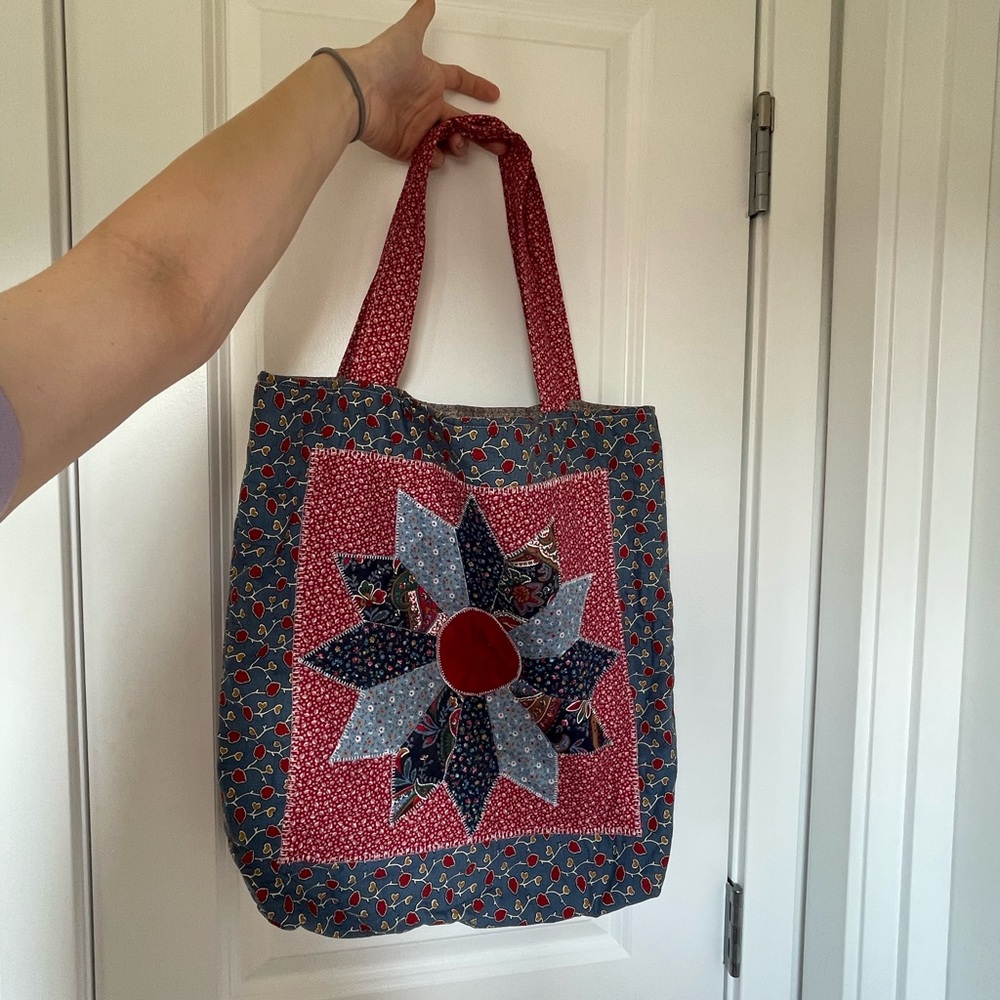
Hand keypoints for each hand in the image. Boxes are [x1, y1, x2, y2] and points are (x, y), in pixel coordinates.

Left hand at [342, 0, 504, 166]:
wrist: (360, 91)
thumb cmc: (384, 61)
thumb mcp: (406, 35)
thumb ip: (419, 18)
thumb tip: (428, 0)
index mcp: (430, 80)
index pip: (459, 81)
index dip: (477, 87)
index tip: (494, 95)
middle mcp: (426, 105)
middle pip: (460, 121)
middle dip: (480, 133)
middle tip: (497, 145)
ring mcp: (417, 128)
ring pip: (447, 141)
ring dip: (458, 145)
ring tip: (456, 142)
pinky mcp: (405, 148)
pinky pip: (427, 158)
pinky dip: (435, 158)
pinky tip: (436, 152)